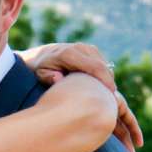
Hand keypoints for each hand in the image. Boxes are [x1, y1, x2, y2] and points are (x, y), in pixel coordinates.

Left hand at [22, 40, 140, 151]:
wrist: (39, 55)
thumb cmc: (38, 69)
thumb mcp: (40, 74)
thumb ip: (49, 77)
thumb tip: (58, 79)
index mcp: (69, 54)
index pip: (95, 68)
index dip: (105, 82)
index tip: (112, 96)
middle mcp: (81, 48)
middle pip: (103, 67)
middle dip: (110, 84)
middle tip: (113, 103)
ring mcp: (87, 48)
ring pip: (105, 66)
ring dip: (108, 82)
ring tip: (108, 100)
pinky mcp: (91, 51)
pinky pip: (103, 65)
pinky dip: (104, 77)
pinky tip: (101, 92)